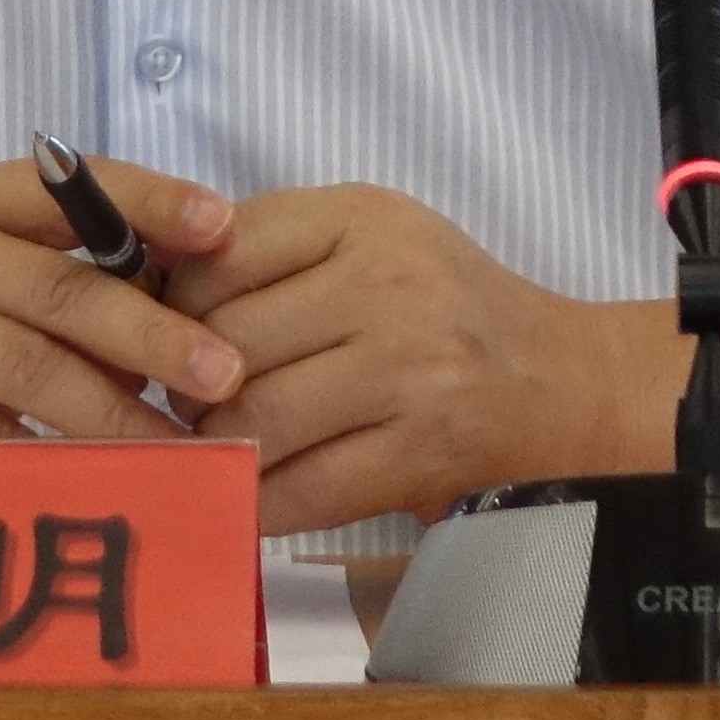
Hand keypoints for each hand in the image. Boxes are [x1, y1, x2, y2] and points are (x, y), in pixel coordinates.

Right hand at [0, 157, 242, 446]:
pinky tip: (101, 485)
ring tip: (183, 450)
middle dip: (153, 334)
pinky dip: (51, 465)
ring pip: (31, 373)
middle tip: (225, 372)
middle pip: (60, 291)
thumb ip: (35, 263)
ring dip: (118, 416)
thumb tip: (175, 306)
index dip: (150, 201)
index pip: (66, 188)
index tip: (224, 225)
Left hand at [179, 183, 648, 534]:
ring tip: (223, 443)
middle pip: (230, 343)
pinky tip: (252, 493)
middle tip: (189, 402)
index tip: (176, 330)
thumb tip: (158, 286)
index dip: (179, 302)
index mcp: (364, 219)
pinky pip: (303, 489)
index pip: (224, 253)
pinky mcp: (419, 455)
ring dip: (220, 445)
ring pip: (257, 419)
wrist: (561, 384)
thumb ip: (278, 247)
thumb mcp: (374, 236)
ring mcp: (407, 374)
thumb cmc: (447, 306)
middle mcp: (387, 287)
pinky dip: (259, 500)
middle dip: (191, 384)